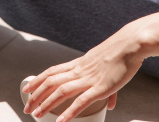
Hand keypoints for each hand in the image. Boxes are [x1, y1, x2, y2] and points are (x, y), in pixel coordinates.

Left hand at [21, 23, 145, 121]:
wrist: (131, 44)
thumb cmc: (121, 54)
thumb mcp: (107, 69)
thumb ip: (107, 89)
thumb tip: (110, 104)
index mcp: (79, 64)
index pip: (52, 71)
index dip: (37, 80)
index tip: (27, 88)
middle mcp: (80, 70)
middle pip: (51, 82)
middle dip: (36, 96)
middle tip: (27, 108)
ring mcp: (89, 79)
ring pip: (61, 91)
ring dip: (47, 104)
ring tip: (37, 114)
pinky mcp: (101, 87)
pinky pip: (81, 101)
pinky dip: (70, 112)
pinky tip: (61, 120)